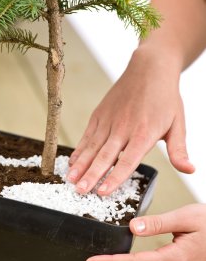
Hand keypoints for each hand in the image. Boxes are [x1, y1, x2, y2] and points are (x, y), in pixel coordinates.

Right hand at [67, 46, 193, 194]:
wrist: (149, 68)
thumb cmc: (165, 98)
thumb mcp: (177, 124)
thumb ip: (179, 150)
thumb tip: (189, 169)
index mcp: (143, 134)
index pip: (127, 161)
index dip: (114, 178)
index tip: (103, 192)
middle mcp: (123, 128)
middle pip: (104, 156)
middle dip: (90, 175)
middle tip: (79, 191)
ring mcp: (109, 121)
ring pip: (91, 147)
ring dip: (80, 165)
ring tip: (70, 180)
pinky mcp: (99, 114)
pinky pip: (87, 135)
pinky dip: (79, 149)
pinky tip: (72, 161)